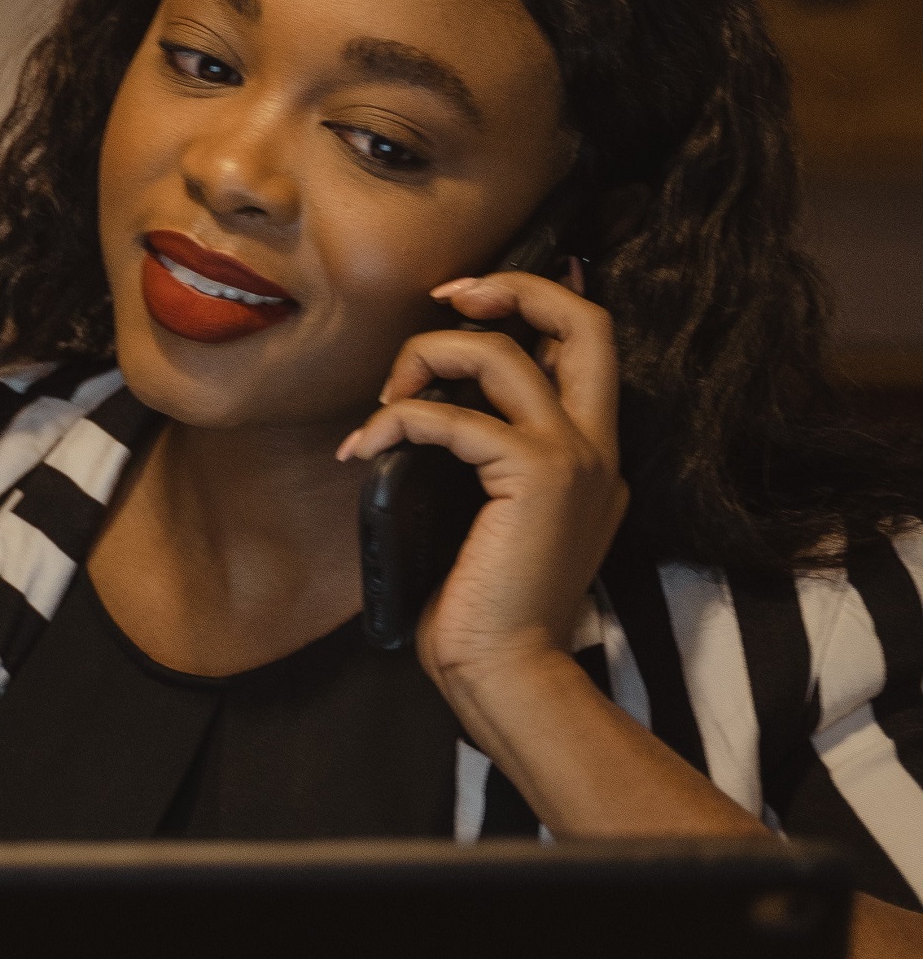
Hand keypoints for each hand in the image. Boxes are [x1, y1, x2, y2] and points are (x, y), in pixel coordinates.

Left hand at [336, 270, 626, 686]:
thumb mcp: (486, 518)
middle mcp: (595, 448)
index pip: (586, 344)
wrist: (503, 670)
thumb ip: (480, 461)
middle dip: (511, 288)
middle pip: (585, 320)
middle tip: (446, 297)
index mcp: (590, 456)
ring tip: (385, 401)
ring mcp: (573, 460)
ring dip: (427, 358)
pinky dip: (396, 421)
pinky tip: (363, 449)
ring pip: (502, 355)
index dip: (533, 301)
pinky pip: (452, 417)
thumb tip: (423, 411)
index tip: (465, 303)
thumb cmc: (480, 608)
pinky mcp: (536, 476)